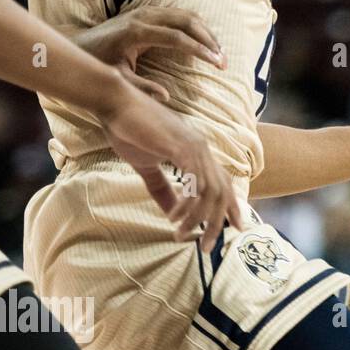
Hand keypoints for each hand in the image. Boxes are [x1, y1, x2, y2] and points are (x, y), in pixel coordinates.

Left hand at [74, 7, 224, 100]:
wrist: (78, 42)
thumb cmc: (97, 62)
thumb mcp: (116, 78)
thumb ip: (140, 87)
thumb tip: (166, 96)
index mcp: (136, 33)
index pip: (177, 37)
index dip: (199, 50)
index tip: (216, 63)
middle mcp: (144, 16)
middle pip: (187, 21)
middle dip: (209, 40)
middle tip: (222, 61)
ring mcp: (147, 11)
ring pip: (187, 15)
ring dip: (206, 32)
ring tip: (218, 53)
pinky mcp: (150, 11)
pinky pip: (181, 14)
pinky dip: (197, 27)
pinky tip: (204, 43)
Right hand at [100, 77, 244, 249]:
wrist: (114, 103)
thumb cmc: (129, 130)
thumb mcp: (146, 166)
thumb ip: (162, 189)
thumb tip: (173, 213)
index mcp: (198, 152)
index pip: (224, 183)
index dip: (232, 207)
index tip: (234, 229)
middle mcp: (202, 149)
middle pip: (223, 192)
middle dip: (218, 222)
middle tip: (206, 247)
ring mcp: (194, 147)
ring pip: (210, 192)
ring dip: (198, 219)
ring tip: (183, 235)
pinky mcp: (180, 148)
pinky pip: (193, 183)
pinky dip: (187, 204)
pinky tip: (175, 218)